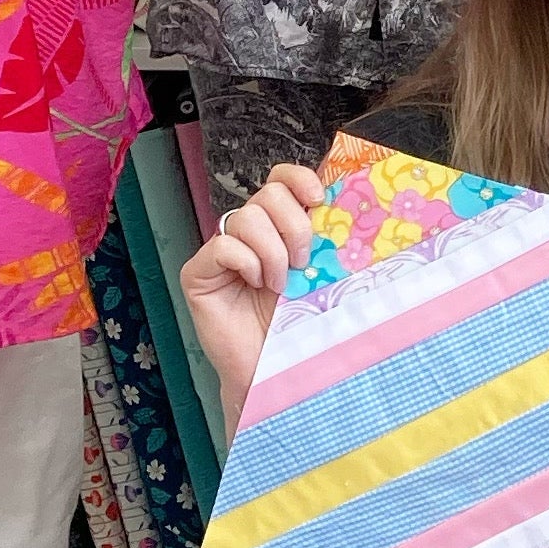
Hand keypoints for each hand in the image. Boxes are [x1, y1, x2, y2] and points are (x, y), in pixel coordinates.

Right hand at [180, 162, 323, 395]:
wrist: (274, 369)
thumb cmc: (298, 323)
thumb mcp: (321, 273)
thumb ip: (325, 239)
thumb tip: (351, 208)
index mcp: (277, 226)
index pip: (281, 179)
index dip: (299, 179)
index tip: (319, 199)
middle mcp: (247, 232)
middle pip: (268, 194)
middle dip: (293, 226)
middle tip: (302, 262)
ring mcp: (220, 250)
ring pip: (247, 218)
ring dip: (273, 253)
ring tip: (279, 284)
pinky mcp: (198, 271)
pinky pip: (223, 245)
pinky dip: (247, 263)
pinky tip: (255, 285)